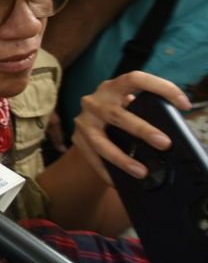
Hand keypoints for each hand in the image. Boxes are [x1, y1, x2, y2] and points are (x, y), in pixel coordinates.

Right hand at [72, 71, 190, 183]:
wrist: (88, 123)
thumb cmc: (117, 114)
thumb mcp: (127, 105)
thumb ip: (143, 111)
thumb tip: (174, 131)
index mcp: (112, 88)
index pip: (135, 79)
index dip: (161, 88)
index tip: (184, 104)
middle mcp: (94, 101)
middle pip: (117, 115)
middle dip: (142, 129)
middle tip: (164, 143)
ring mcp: (83, 121)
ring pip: (101, 141)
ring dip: (122, 158)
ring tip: (142, 172)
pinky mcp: (76, 139)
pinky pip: (92, 158)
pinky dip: (106, 171)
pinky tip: (117, 183)